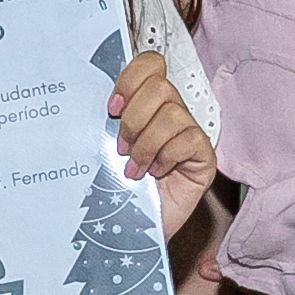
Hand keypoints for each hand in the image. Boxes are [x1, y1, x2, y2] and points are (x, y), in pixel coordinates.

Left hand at [112, 50, 218, 233]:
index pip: (150, 64)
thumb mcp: (103, 146)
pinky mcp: (204, 156)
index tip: (111, 109)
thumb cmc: (115, 189)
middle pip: (160, 86)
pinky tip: (155, 174)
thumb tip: (91, 94)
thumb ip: (107, 119)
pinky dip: (165, 157)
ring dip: (146, 143)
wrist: (128, 231)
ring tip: (134, 167)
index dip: (130, 79)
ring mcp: (190, 134)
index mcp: (146, 105)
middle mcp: (171, 113)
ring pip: (172, 113)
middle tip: (121, 147)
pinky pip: (188, 139)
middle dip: (134, 118)